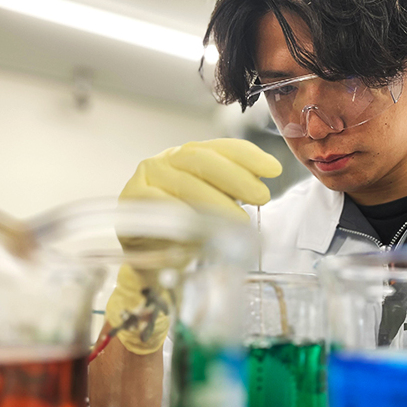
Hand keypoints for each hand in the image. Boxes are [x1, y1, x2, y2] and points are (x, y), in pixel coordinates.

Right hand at [119, 138, 281, 220]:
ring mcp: (147, 177)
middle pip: (204, 160)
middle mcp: (168, 160)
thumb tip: (262, 188)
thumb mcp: (213, 209)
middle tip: (261, 196)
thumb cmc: (185, 230)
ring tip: (240, 220)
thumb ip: (233, 194)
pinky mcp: (131, 198)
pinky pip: (158, 201)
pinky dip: (181, 211)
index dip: (249, 155)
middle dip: (236, 177)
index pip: (222, 147)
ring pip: (184, 182)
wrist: (150, 259)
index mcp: (191, 156)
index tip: (274, 169)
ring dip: (215, 200)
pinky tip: (199, 222)